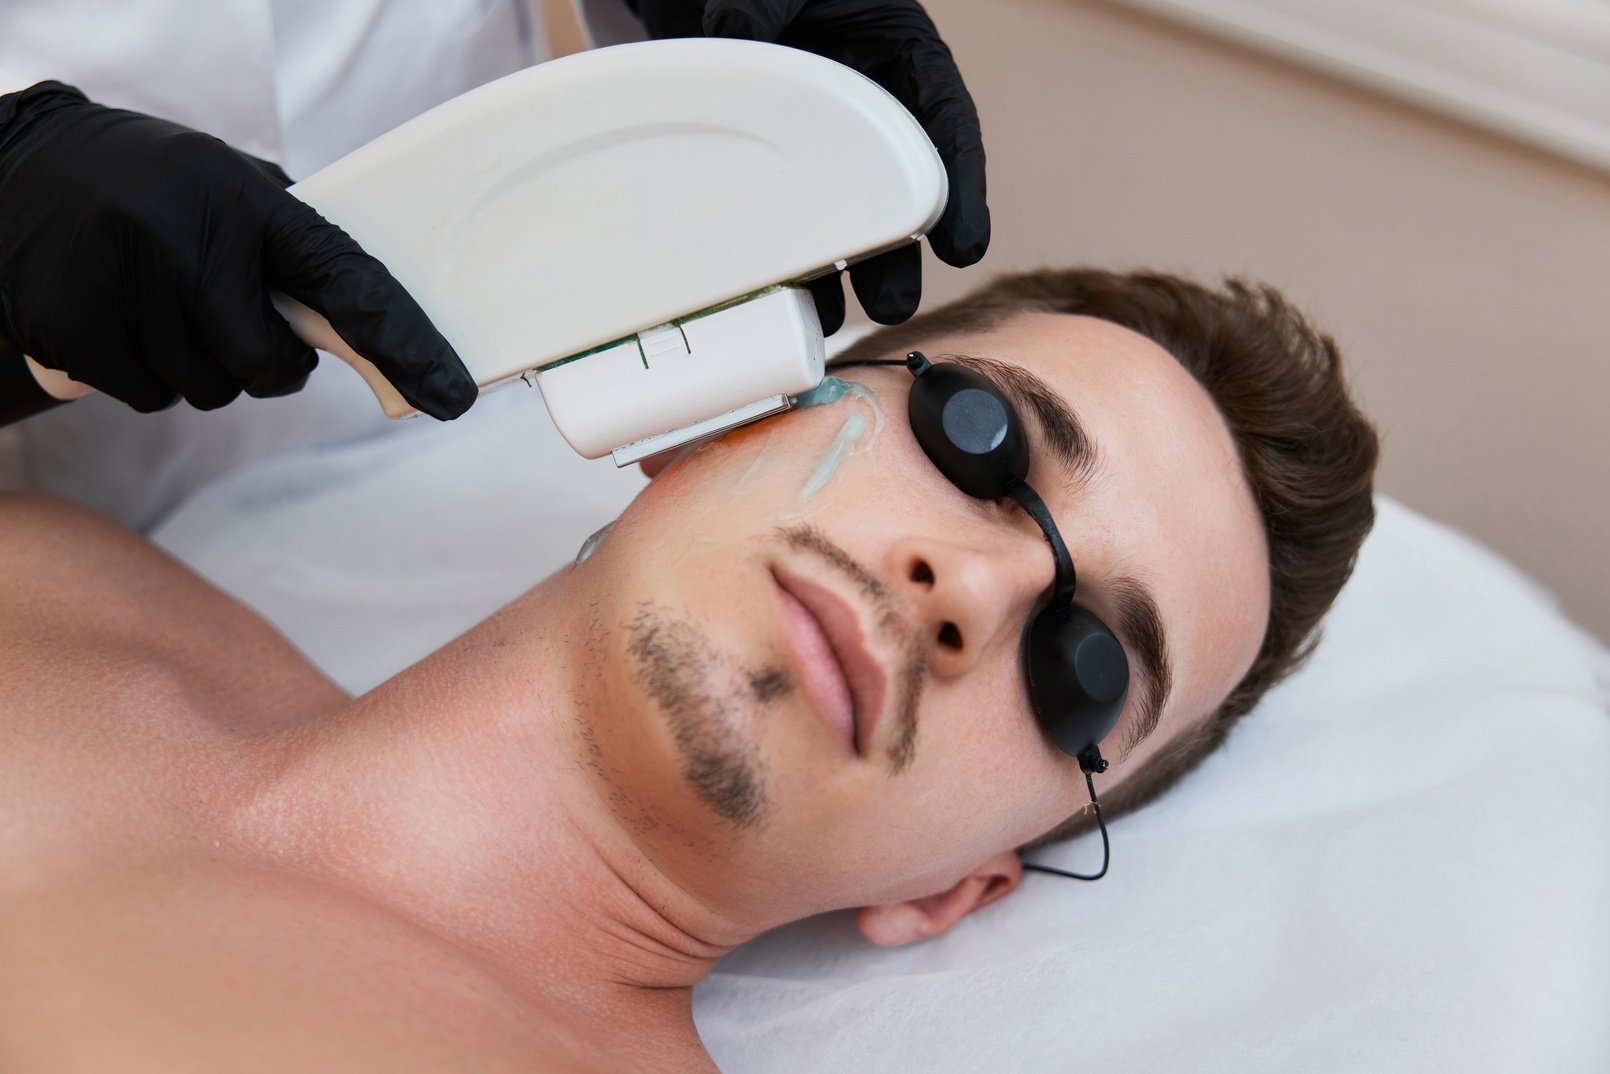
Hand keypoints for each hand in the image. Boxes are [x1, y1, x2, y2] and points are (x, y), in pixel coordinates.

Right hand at [0, 83, 476, 418]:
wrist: (25, 169)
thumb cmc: (161, 189)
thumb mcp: (234, 190)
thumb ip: (301, 252)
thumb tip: (388, 335)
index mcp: (247, 199)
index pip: (349, 281)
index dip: (407, 345)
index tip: (450, 396)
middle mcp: (187, 237)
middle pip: (268, 365)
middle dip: (267, 362)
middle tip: (233, 317)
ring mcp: (126, 282)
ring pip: (210, 389)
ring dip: (202, 367)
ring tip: (166, 303)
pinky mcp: (74, 325)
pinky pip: (150, 398)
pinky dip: (148, 377)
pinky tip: (124, 319)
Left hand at [629, 0, 989, 332]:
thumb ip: (763, 3)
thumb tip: (735, 28)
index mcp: (898, 51)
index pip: (944, 122)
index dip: (960, 188)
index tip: (965, 247)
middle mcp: (871, 104)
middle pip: (896, 188)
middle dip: (896, 254)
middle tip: (892, 306)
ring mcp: (825, 138)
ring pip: (846, 214)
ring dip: (843, 274)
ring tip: (833, 323)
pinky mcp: (779, 160)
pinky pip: (791, 214)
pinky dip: (790, 258)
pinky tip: (783, 298)